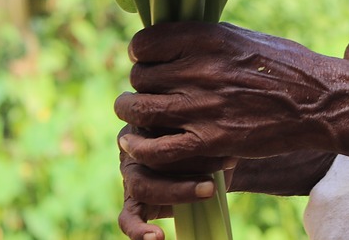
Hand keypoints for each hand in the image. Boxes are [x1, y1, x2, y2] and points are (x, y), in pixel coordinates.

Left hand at [114, 22, 339, 161]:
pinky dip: (142, 148)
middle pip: (140, 76)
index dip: (141, 53)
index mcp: (208, 37)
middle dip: (140, 85)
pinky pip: (156, 149)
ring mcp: (204, 106)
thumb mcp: (244, 37)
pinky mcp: (210, 141)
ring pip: (139, 109)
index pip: (144, 42)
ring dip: (133, 113)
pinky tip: (142, 145)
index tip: (148, 60)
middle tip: (151, 92)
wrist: (320, 102)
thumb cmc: (286, 66)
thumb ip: (204, 38)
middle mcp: (201, 68)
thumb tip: (169, 39)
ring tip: (138, 116)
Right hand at [118, 123, 234, 239]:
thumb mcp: (207, 127)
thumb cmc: (212, 137)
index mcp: (146, 121)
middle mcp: (132, 147)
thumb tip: (221, 134)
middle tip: (216, 175)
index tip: (217, 148)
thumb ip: (202, 127)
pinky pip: (127, 218)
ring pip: (142, 186)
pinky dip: (139, 231)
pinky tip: (157, 237)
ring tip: (209, 191)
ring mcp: (130, 174)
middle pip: (148, 158)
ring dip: (178, 191)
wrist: (218, 160)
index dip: (185, 138)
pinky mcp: (133, 201)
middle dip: (187, 166)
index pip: (156, 129)